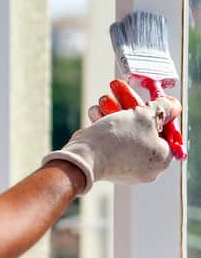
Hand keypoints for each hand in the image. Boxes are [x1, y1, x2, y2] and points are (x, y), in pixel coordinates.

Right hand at [42, 79, 181, 193]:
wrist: (84, 156)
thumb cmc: (117, 139)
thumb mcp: (144, 116)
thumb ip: (161, 108)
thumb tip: (173, 106)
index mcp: (160, 158)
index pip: (165, 131)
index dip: (156, 112)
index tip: (146, 100)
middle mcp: (145, 166)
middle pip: (141, 128)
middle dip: (128, 106)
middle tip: (120, 91)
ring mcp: (125, 166)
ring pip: (123, 132)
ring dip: (113, 112)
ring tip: (104, 99)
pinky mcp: (108, 163)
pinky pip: (111, 140)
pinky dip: (105, 126)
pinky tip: (97, 113)